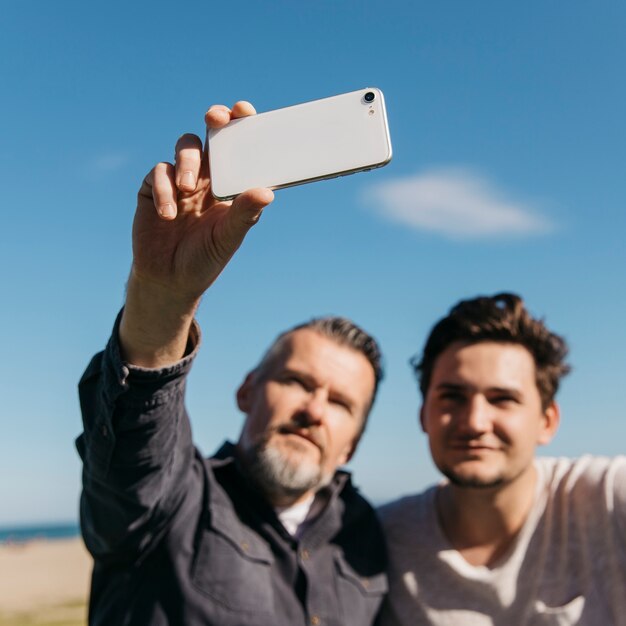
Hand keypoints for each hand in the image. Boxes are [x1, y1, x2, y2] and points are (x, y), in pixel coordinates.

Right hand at [132, 101, 273, 302]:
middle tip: (216, 120)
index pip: (238, 148)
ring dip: (187, 162)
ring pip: (183, 147)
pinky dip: (163, 189)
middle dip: (214, 121)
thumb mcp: (228, 237)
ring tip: (188, 188)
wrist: (170, 280)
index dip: (241, 125)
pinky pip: (158, 173)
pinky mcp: (152, 188)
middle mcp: (206, 177)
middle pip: (210, 135)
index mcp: (229, 185)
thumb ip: (245, 214)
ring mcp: (178, 180)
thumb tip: (267, 192)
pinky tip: (169, 214)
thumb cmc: (205, 259)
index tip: (244, 111)